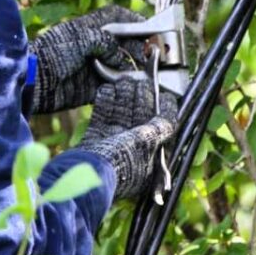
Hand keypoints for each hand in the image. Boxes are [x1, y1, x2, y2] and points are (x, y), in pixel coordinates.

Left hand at [29, 6, 146, 113]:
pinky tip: (135, 88)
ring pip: (120, 67)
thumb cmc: (53, 53)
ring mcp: (91, 67)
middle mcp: (92, 46)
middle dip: (139, 49)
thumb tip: (121, 58)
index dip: (133, 20)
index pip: (116, 17)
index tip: (151, 27)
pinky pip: (112, 87)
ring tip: (149, 74)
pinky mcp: (89, 88)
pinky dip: (123, 87)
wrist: (32, 81)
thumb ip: (106, 42)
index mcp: (88, 28)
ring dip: (134, 71)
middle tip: (155, 56)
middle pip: (122, 44)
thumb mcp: (81, 39)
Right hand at [75, 77, 176, 200]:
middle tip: (141, 79)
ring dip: (122, 96)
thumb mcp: (145, 144)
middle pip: (139, 120)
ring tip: (124, 79)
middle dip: (140, 98)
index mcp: (150, 162)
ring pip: (120, 116)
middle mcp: (132, 155)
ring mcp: (112, 147)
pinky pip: (102, 117)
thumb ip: (159, 128)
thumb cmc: (120, 162)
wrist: (84, 175)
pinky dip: (105, 102)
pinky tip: (107, 88)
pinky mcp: (94, 141)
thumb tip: (171, 114)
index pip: (161, 132)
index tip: (165, 95)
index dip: (163, 112)